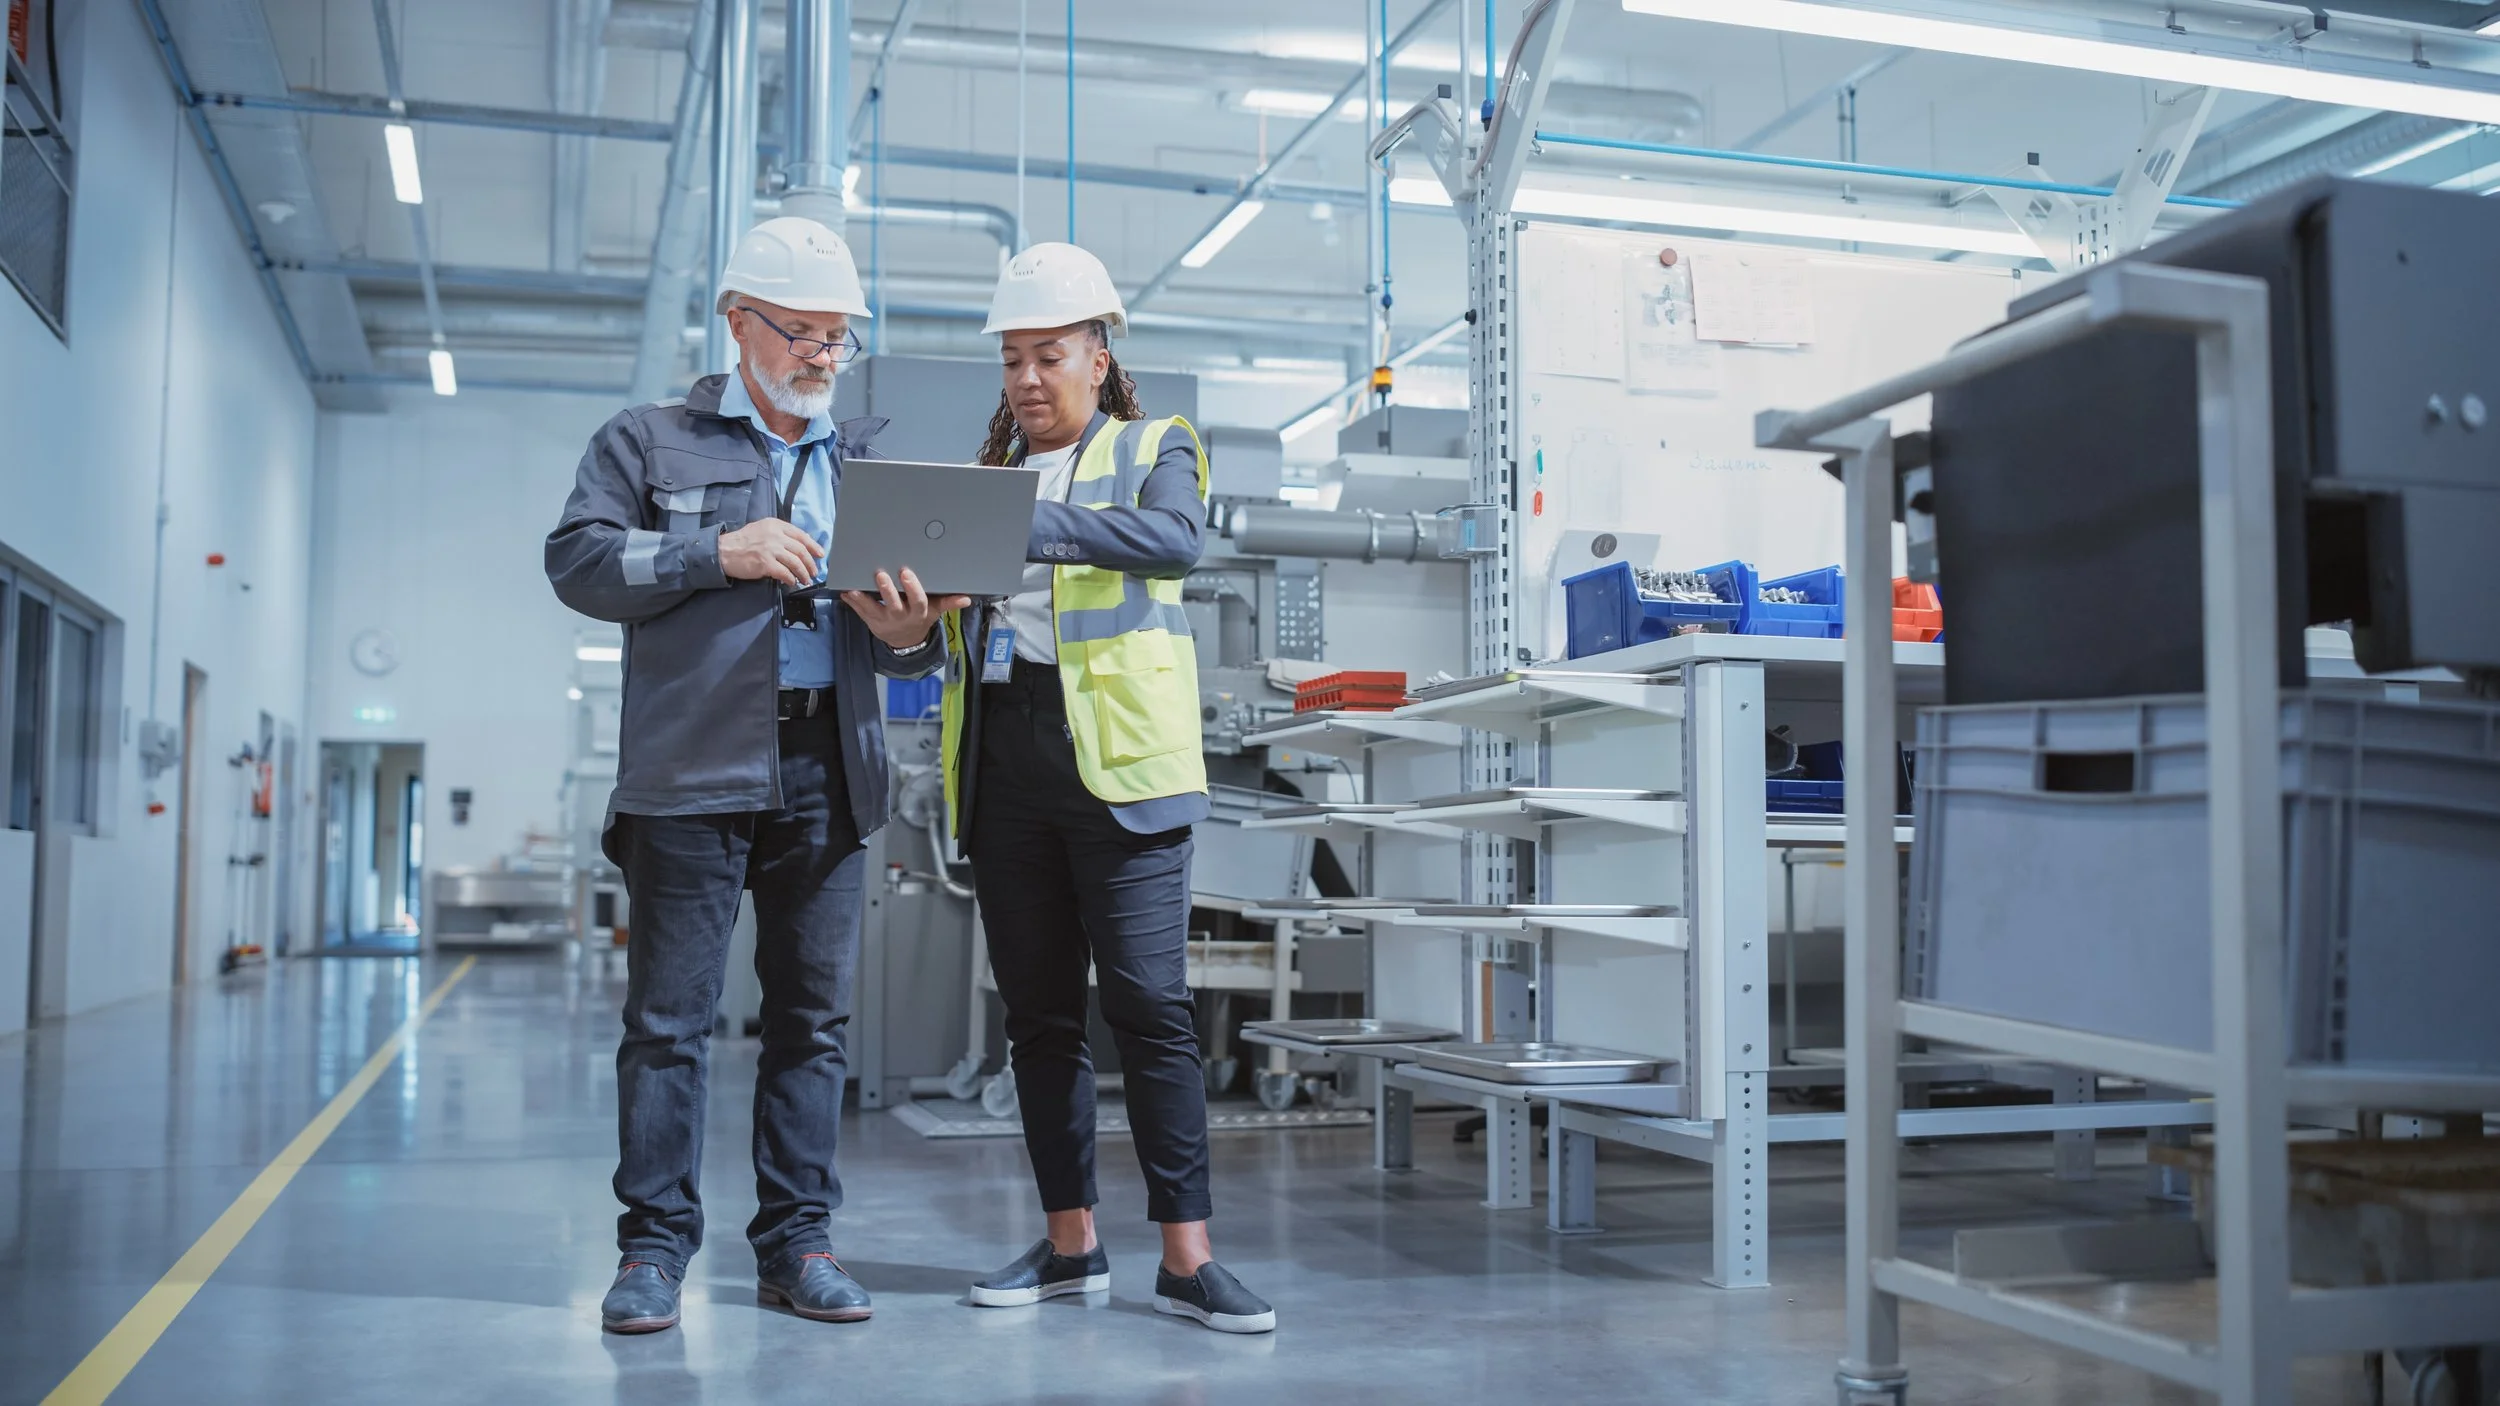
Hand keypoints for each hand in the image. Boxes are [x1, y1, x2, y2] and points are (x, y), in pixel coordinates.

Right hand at [719, 519, 824, 586]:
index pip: (800, 535)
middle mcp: (775, 535)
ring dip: (803, 573)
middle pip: (801, 550)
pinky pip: (785, 573)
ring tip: (805, 579)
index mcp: (776, 525)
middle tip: (813, 572)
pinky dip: (791, 579)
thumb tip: (798, 545)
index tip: (820, 554)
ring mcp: (770, 549)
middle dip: (810, 563)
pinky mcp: (765, 563)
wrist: (723, 551)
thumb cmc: (742, 541)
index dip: (813, 545)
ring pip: (795, 562)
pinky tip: (792, 582)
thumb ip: (779, 534)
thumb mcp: (762, 529)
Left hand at [841, 569, 971, 649]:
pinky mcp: (870, 621)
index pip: (917, 600)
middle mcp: (900, 617)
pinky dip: (851, 603)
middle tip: (880, 574)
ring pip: (872, 610)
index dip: (912, 588)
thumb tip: (966, 598)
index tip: (906, 573)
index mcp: (917, 612)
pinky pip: (859, 612)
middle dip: (886, 590)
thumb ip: (948, 602)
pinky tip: (843, 591)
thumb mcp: (935, 611)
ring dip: (862, 599)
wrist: (906, 641)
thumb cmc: (920, 617)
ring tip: (853, 588)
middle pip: (893, 604)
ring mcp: (884, 620)